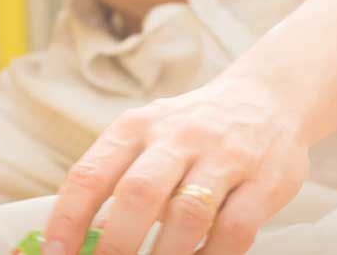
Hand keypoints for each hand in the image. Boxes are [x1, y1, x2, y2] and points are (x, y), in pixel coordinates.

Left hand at [41, 78, 310, 254]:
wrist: (269, 97)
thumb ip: (115, 180)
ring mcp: (223, 157)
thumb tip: (79, 239)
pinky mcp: (264, 181)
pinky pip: (234, 229)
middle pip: (138, 193)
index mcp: (136, 127)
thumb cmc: (195, 129)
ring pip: (188, 214)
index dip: (67, 220)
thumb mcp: (147, 138)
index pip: (90, 174)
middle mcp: (177, 136)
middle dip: (116, 245)